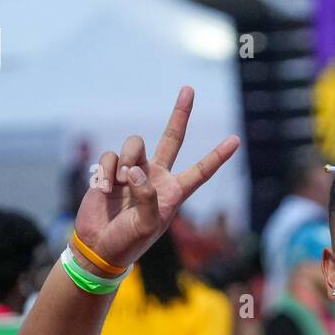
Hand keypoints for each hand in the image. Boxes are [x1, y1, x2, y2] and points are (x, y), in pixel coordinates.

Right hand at [73, 86, 239, 270]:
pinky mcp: (111, 168)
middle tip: (189, 89)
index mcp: (173, 193)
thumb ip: (147, 196)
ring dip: (126, 160)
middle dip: (180, 114)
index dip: (217, 157)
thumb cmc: (128, 242)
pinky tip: (104, 190)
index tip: (236, 140)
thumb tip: (135, 169)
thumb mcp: (146, 226)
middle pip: (171, 139)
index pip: (200, 172)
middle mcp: (156, 177)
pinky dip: (105, 171)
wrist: (98, 245)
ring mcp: (133, 171)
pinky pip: (110, 156)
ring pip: (134, 144)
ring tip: (119, 185)